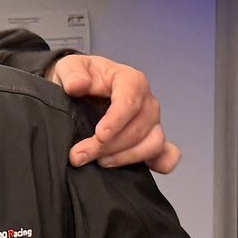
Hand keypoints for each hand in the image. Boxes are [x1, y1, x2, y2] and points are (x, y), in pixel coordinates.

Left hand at [48, 55, 178, 172]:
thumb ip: (72, 74)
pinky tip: (135, 170)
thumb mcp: (69, 67)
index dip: (116, 120)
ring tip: (99, 162)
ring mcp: (153, 124)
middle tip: (79, 155)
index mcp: (130, 80)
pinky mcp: (152, 141)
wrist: (82, 91)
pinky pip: (167, 156)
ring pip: (153, 145)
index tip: (99, 135)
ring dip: (125, 158)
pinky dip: (158, 164)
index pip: (131, 100)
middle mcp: (147, 102)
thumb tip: (78, 86)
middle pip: (139, 128)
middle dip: (109, 146)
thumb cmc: (80, 78)